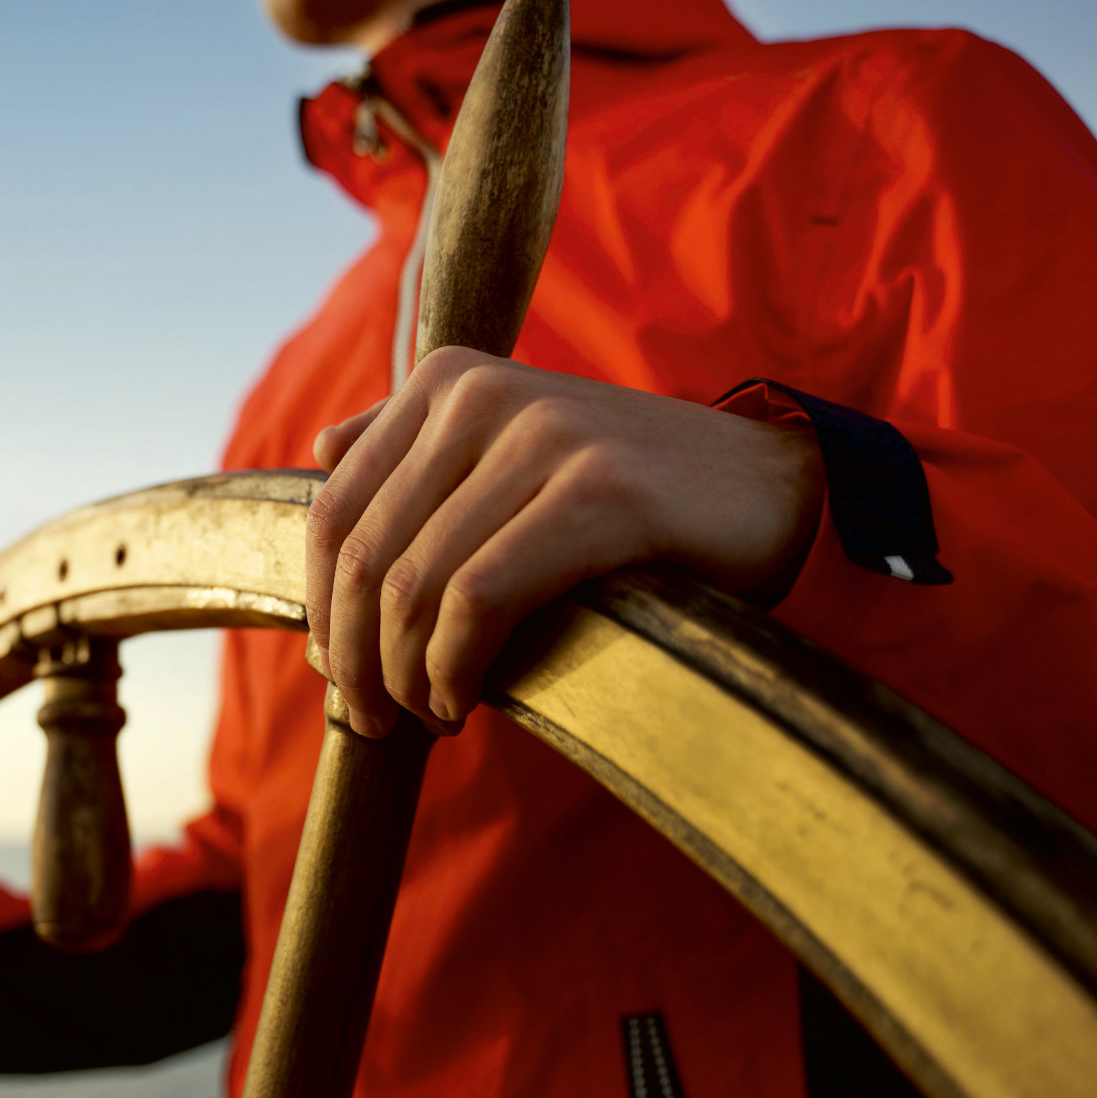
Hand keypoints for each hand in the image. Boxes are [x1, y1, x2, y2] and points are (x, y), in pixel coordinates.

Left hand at [305, 347, 822, 736]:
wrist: (777, 486)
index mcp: (446, 379)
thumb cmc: (629, 490)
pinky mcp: (596, 493)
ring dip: (404, 676)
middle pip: (362, 554)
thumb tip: (323, 450)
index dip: (320, 606)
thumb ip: (418, 444)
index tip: (339, 673)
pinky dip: (454, 668)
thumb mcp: (514, 443)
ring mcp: (540, 437)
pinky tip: (465, 701)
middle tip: (373, 718)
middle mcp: (480, 394)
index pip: (330, 509)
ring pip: (412, 584)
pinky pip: (479, 601)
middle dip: (353, 655)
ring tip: (428, 717)